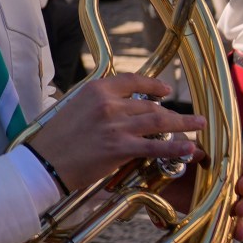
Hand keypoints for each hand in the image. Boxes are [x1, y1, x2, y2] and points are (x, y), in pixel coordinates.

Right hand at [26, 73, 205, 194]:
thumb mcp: (74, 108)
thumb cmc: (56, 139)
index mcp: (95, 90)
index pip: (132, 80)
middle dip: (173, 112)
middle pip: (149, 104)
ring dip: (183, 123)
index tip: (166, 91)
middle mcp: (108, 104)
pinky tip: (189, 148)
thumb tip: (120, 108)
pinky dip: (175, 147)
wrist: (45, 162)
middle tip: (190, 117)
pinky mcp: (120, 148)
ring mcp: (116, 126)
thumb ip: (98, 104)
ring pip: (158, 121)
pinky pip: (155, 146)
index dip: (153, 85)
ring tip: (198, 125)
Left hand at [159, 152, 242, 241]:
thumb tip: (199, 153)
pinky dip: (232, 230)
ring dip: (241, 221)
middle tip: (240, 210)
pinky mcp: (213, 212)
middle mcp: (229, 181)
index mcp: (227, 162)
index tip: (241, 187)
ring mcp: (222, 198)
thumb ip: (189, 150)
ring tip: (239, 232)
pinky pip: (226, 222)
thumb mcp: (180, 149)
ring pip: (240, 210)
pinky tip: (235, 237)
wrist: (157, 172)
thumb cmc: (174, 153)